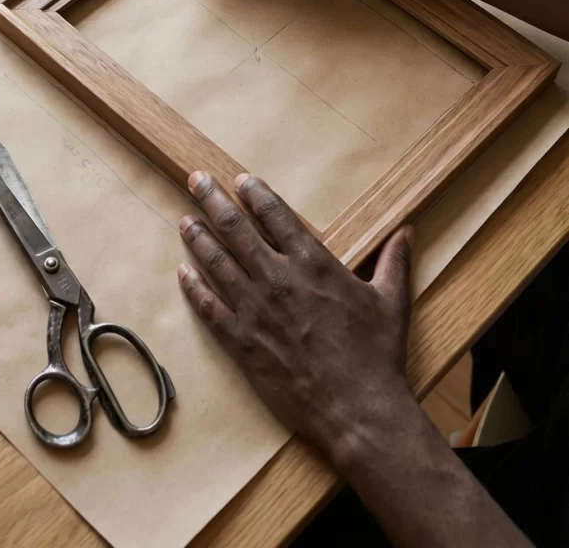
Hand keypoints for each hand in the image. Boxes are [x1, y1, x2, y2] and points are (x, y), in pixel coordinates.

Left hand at [177, 171, 414, 464]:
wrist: (357, 410)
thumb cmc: (376, 356)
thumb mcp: (392, 301)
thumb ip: (394, 261)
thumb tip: (407, 231)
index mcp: (313, 264)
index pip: (276, 216)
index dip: (255, 194)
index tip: (241, 180)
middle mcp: (279, 280)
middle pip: (236, 229)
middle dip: (213, 200)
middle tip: (196, 180)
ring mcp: (256, 310)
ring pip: (217, 263)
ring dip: (198, 238)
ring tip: (185, 220)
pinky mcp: (242, 341)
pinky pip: (209, 308)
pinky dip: (193, 288)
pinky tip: (183, 273)